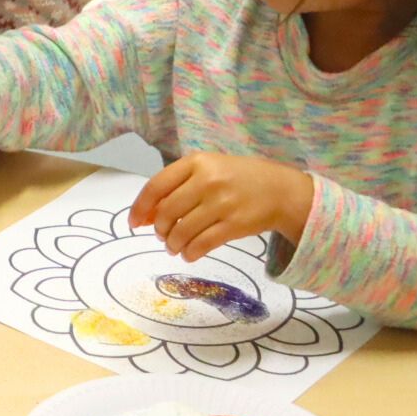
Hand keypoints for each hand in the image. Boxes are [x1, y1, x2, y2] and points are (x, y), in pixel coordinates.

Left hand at [130, 153, 314, 261]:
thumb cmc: (238, 179)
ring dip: (172, 244)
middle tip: (162, 236)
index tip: (134, 223)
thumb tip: (142, 217)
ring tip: (174, 246)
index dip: (139, 208)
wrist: (282, 190)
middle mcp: (208, 180)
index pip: (155, 186)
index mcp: (197, 162)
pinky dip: (189, 253)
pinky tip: (188, 254)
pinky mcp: (235, 224)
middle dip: (159, 229)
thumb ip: (177, 187)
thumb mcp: (208, 170)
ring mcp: (223, 202)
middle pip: (166, 212)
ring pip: (182, 231)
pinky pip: (202, 244)